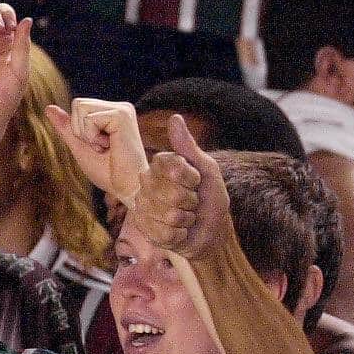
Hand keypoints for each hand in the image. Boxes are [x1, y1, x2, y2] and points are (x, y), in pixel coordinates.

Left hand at [45, 98, 147, 206]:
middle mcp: (121, 108)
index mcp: (114, 114)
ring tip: (106, 147)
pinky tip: (111, 146)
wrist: (129, 188)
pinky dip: (92, 137)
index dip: (78, 130)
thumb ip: (67, 128)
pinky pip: (88, 118)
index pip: (78, 106)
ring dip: (86, 133)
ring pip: (81, 106)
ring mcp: (123, 110)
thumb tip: (48, 108)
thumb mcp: (81, 147)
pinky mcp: (122, 115)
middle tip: (102, 148)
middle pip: (78, 103)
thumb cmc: (109, 173)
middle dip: (80, 130)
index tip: (100, 147)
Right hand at [131, 114, 229, 260]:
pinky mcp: (145, 229)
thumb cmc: (209, 197)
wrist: (210, 230)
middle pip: (171, 193)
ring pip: (169, 215)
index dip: (191, 177)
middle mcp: (145, 183)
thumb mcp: (207, 169)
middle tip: (192, 201)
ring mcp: (142, 207)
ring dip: (187, 218)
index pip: (172, 166)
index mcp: (159, 165)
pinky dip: (181, 234)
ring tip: (187, 216)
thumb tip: (175, 118)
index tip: (196, 181)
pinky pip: (166, 234)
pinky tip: (180, 230)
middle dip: (191, 200)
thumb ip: (188, 147)